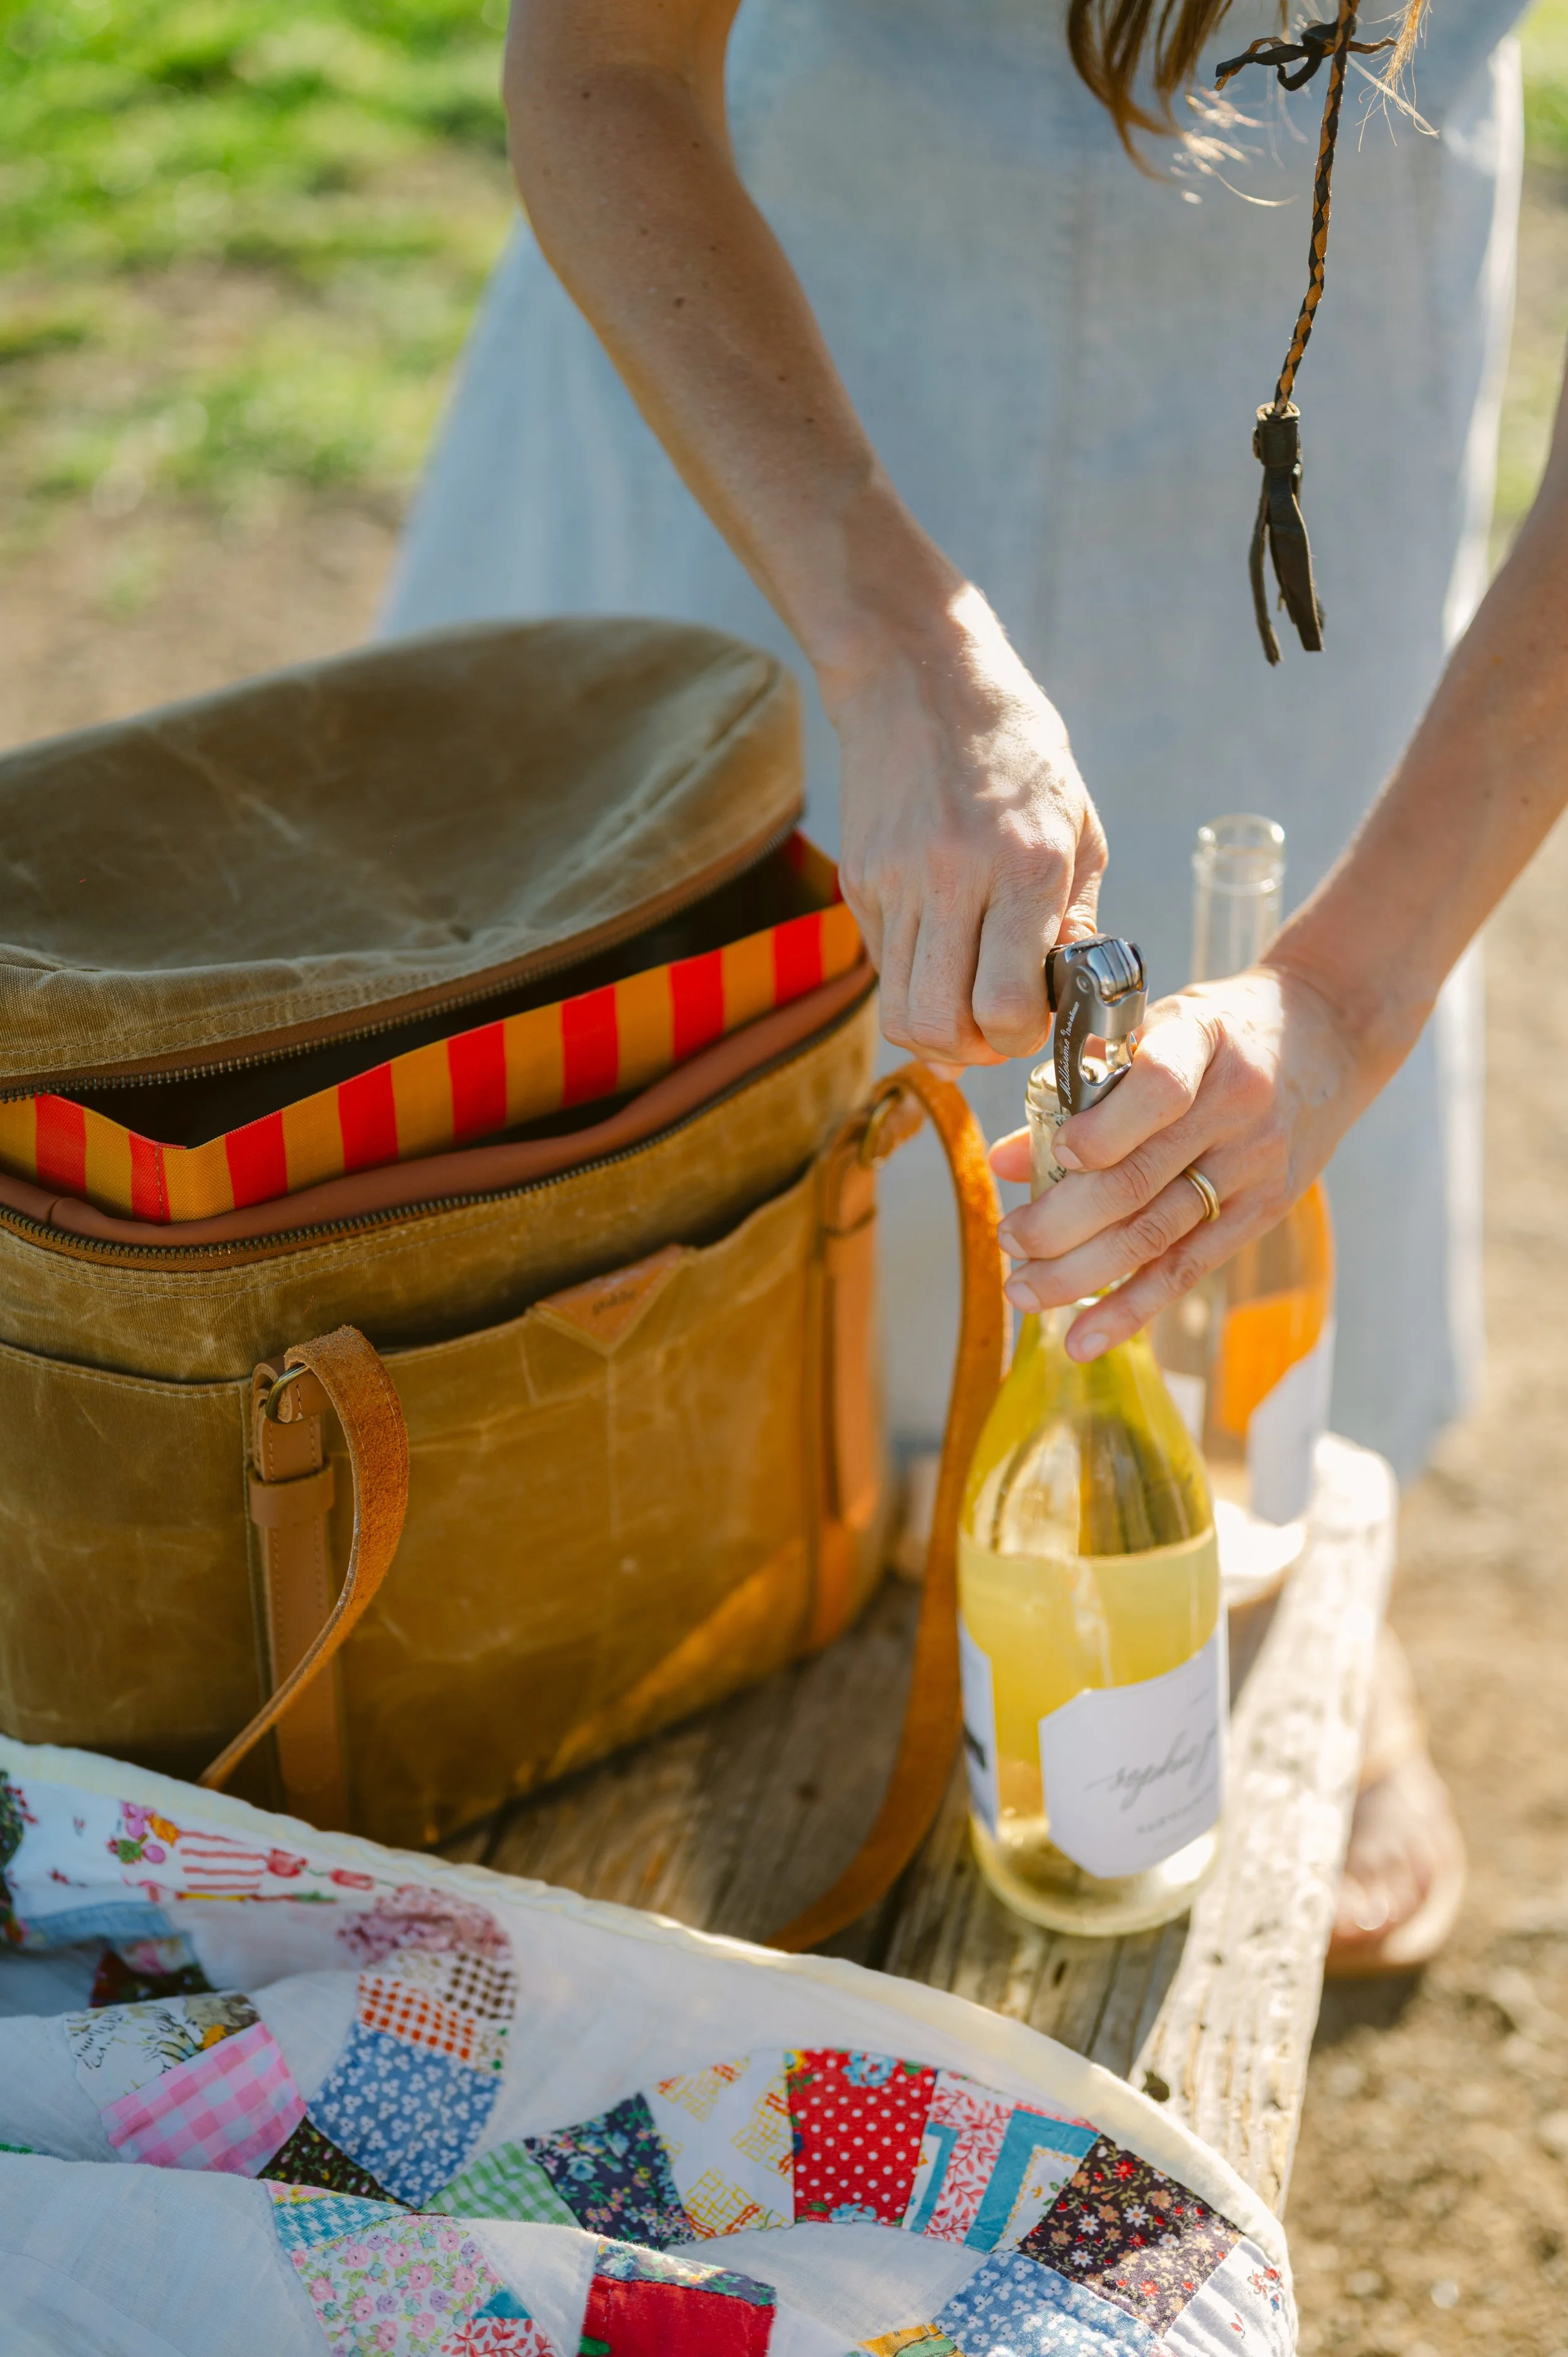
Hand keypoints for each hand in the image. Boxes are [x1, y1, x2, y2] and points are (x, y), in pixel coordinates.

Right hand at [825, 586, 1106, 1066]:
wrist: (918, 673)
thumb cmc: (1016, 747)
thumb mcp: (1078, 825)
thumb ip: (1078, 920)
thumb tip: (1070, 1001)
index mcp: (1022, 865)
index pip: (1006, 1006)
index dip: (1024, 1035)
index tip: (1039, 1014)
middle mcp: (952, 879)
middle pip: (941, 1027)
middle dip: (978, 1048)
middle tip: (1001, 1024)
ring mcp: (894, 883)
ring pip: (901, 1013)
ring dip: (940, 1030)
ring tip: (969, 1002)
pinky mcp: (859, 881)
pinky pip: (883, 968)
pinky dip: (914, 981)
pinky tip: (941, 949)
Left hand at [990, 960, 1370, 1358]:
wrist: (1328, 1032)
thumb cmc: (1220, 1029)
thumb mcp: (1156, 1028)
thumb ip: (1081, 1087)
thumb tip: (1004, 1161)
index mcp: (1202, 1041)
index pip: (1160, 1087)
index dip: (1104, 1128)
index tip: (1059, 1152)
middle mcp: (1236, 1106)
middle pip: (1140, 1179)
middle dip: (1061, 1223)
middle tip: (1008, 1243)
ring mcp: (1255, 1164)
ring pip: (1156, 1233)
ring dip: (1081, 1273)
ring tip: (1025, 1293)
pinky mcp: (1264, 1209)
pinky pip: (1188, 1267)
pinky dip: (1131, 1307)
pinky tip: (1083, 1337)